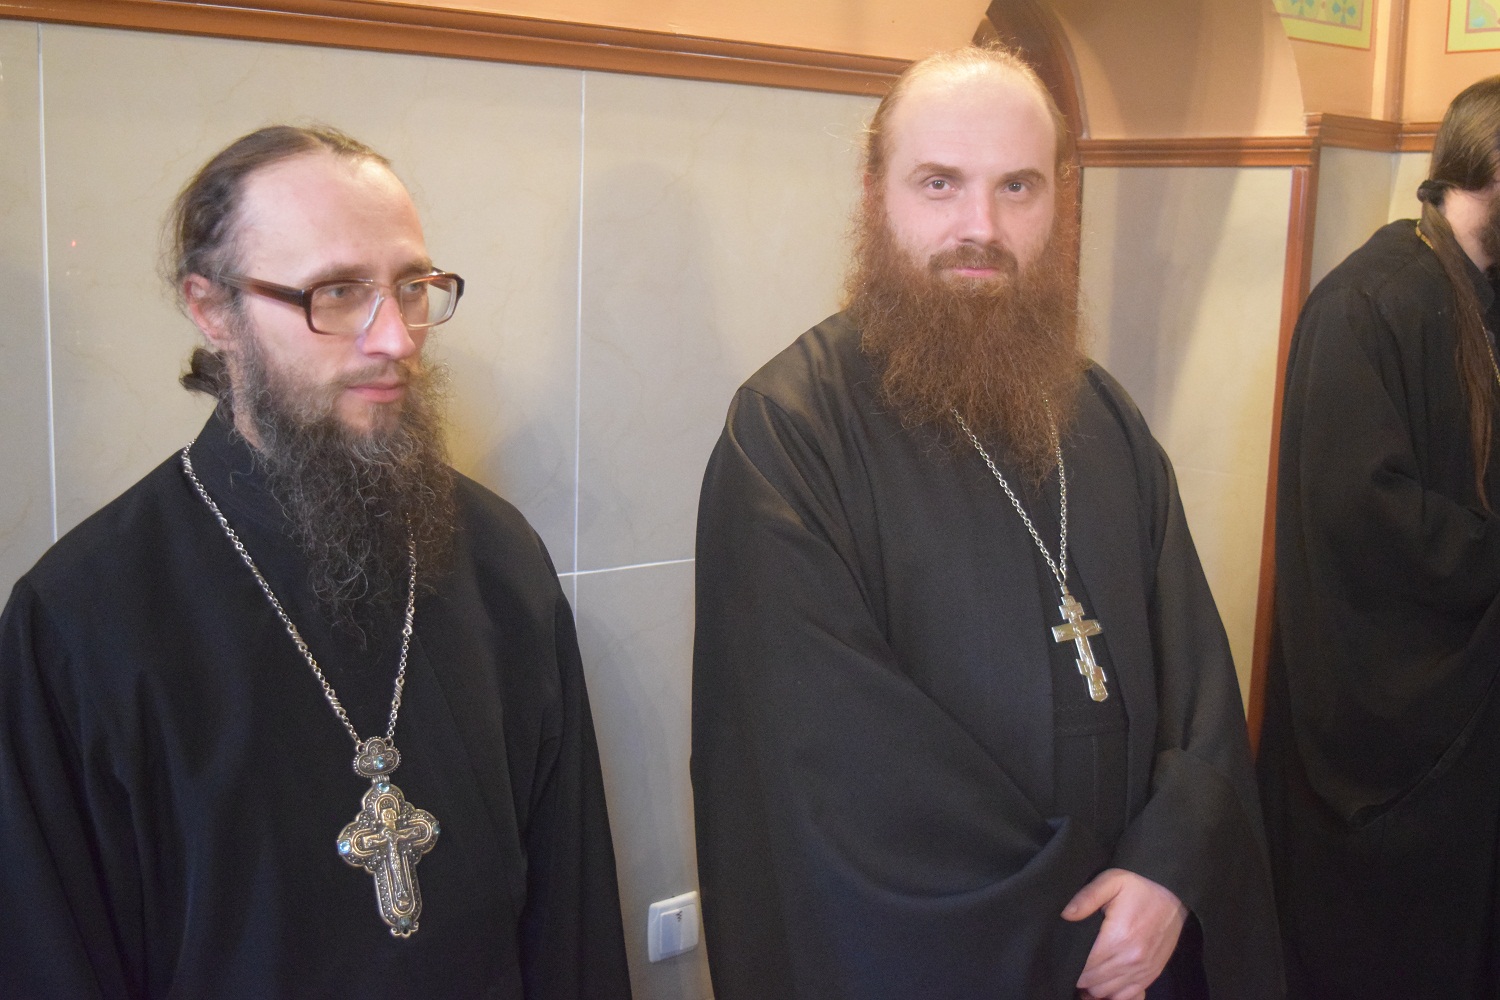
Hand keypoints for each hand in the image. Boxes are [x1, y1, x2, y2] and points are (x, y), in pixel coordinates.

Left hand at [1061, 868, 1186, 999]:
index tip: (1061, 959)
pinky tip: (1103, 983)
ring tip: (1084, 974)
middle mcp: (1131, 959)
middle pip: (1093, 983)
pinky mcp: (1151, 974)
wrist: (1173, 892)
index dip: (1070, 966)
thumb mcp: (1110, 881)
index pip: (1085, 966)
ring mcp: (1143, 970)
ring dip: (1092, 987)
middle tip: (1069, 965)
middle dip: (1078, 977)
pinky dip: (1113, 994)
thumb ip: (1086, 898)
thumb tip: (1065, 915)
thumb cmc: (1139, 885)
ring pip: (1107, 992)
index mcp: (1118, 938)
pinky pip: (1128, 996)